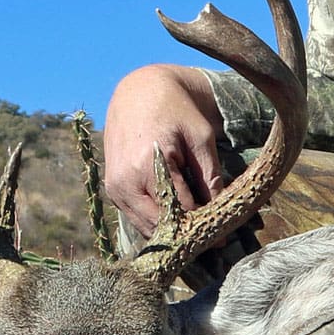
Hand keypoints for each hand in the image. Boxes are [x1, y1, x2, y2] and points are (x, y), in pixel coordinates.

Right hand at [104, 64, 225, 236]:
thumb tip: (219, 214)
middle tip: (210, 241)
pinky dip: (155, 223)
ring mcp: (115, 189)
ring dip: (169, 234)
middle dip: (185, 235)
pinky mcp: (113, 192)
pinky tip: (176, 221)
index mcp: (147, 165)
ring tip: (195, 233)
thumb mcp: (200, 138)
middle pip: (158, 226)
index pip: (179, 211)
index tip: (221, 238)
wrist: (139, 92)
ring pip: (145, 228)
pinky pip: (136, 218)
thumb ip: (209, 177)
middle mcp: (125, 182)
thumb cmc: (174, 110)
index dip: (201, 226)